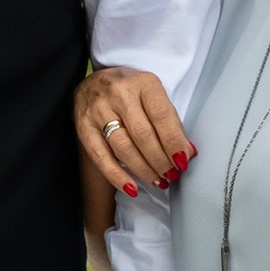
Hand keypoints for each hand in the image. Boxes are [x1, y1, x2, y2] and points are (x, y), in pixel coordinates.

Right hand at [75, 65, 192, 196]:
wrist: (92, 84)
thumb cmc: (128, 92)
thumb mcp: (152, 95)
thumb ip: (168, 120)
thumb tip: (186, 152)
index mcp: (142, 82)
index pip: (162, 116)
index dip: (174, 142)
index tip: (183, 161)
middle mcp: (118, 93)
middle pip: (143, 134)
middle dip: (160, 160)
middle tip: (171, 174)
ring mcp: (98, 110)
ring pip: (123, 147)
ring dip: (143, 170)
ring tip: (157, 181)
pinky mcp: (83, 126)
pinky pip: (100, 157)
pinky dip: (117, 176)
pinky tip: (131, 187)